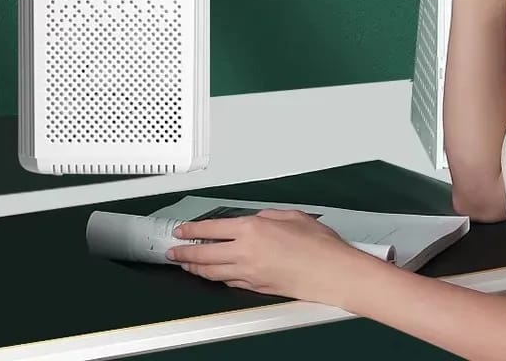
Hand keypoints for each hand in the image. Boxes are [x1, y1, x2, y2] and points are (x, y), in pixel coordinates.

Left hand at [166, 209, 361, 303]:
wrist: (332, 273)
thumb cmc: (318, 245)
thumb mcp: (291, 215)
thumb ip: (268, 215)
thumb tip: (256, 218)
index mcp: (252, 229)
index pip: (211, 229)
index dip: (192, 230)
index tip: (181, 230)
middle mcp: (246, 253)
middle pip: (204, 255)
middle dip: (184, 253)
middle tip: (173, 252)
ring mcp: (249, 274)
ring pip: (212, 273)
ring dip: (196, 269)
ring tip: (186, 266)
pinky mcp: (257, 289)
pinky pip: (230, 283)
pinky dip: (218, 279)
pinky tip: (215, 276)